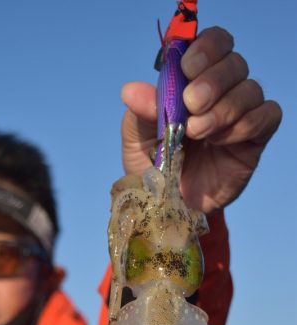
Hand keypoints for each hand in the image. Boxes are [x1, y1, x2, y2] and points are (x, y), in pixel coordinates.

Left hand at [121, 27, 281, 212]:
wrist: (167, 206)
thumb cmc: (153, 167)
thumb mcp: (137, 139)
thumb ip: (140, 112)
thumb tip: (131, 90)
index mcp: (192, 81)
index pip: (212, 44)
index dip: (205, 48)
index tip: (187, 68)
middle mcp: (220, 91)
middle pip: (233, 63)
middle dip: (213, 80)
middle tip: (191, 104)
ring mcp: (239, 114)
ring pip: (250, 90)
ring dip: (224, 108)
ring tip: (197, 132)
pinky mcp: (255, 139)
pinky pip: (267, 116)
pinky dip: (245, 124)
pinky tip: (220, 142)